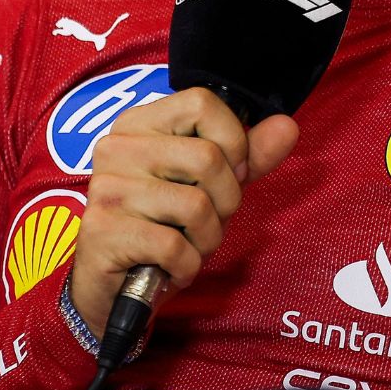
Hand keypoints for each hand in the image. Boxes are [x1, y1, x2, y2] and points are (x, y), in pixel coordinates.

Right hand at [69, 86, 298, 331]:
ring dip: (208, 238)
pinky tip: (171, 266)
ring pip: (196, 205)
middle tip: (204, 221)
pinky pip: (175, 246)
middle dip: (225, 201)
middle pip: (207, 158)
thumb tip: (287, 127)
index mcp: (140, 123)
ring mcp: (108, 188)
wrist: (114, 286)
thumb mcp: (211, 186)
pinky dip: (187, 266)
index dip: (232, 141)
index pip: (202, 103)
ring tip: (187, 244)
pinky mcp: (103, 230)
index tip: (230, 173)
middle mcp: (117, 146)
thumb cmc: (163, 227)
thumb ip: (248, 156)